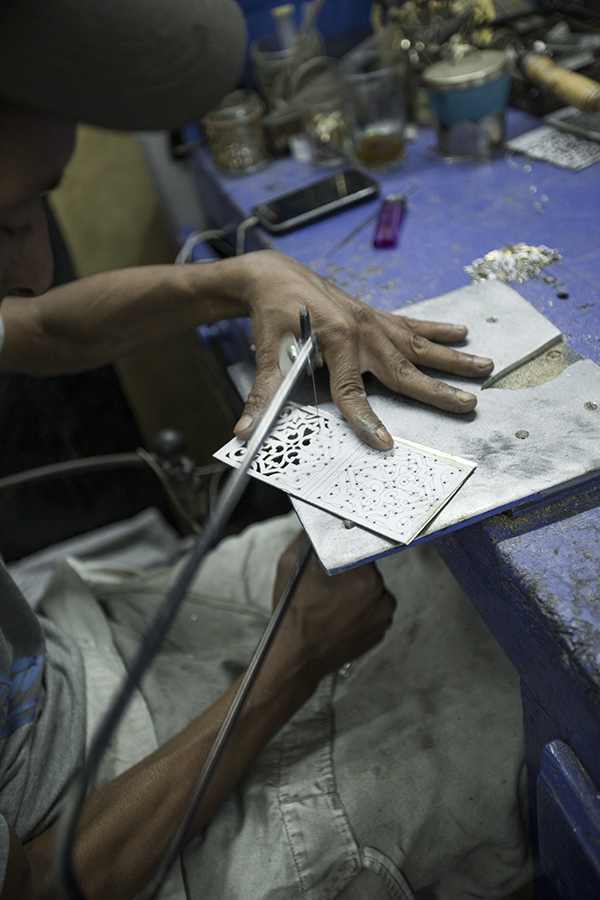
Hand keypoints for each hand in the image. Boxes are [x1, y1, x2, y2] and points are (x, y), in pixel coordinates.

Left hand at [233, 251, 493, 449]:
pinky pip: (413, 325)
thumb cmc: (273, 313)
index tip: (383, 443)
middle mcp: (362, 331)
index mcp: (335, 341)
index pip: (352, 391)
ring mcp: (374, 322)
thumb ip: (264, 392)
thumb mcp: (267, 351)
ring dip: (453, 358)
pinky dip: (438, 329)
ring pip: (420, 345)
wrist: (276, 275)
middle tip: (469, 404)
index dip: (366, 420)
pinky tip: (462, 332)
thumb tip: (245, 429)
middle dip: (439, 390)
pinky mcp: (376, 316)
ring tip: (486, 366)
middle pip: (405, 369)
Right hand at [271, 534, 395, 682]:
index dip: (344, 550)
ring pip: (370, 591)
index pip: (361, 549)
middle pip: (366, 570)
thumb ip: (309, 537)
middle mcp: (381, 598)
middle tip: (326, 584)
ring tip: (330, 603)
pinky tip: (337, 616)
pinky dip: (358, 611)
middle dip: (348, 572)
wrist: (296, 656)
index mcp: (366, 578)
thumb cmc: (293, 615)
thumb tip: (319, 522)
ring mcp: (382, 618)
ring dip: (355, 592)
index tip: (334, 557)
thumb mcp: (292, 564)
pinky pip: (371, 611)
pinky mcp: (379, 632)